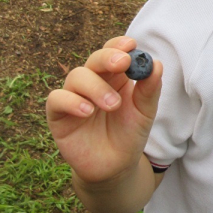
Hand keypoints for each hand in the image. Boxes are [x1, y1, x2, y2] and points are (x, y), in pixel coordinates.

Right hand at [46, 35, 162, 185]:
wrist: (115, 167)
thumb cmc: (129, 134)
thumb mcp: (144, 113)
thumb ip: (149, 90)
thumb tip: (156, 64)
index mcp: (115, 76)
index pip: (113, 51)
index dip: (119, 45)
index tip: (131, 45)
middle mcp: (93, 81)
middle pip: (95, 59)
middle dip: (108, 58)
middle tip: (122, 63)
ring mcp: (74, 96)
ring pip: (76, 76)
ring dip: (96, 87)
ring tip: (112, 105)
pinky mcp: (58, 115)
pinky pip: (57, 99)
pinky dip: (71, 101)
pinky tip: (87, 111)